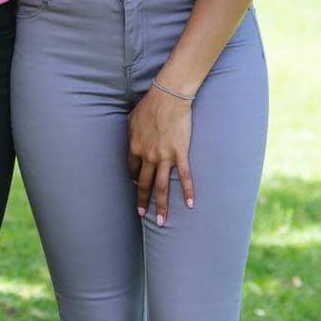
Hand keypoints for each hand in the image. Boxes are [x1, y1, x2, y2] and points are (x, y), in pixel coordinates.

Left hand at [127, 85, 194, 223]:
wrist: (168, 98)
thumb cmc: (149, 105)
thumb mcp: (131, 119)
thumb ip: (130, 133)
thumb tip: (130, 141)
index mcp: (134, 147)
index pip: (131, 170)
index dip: (132, 179)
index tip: (135, 185)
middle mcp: (147, 156)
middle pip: (143, 183)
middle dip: (142, 201)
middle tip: (141, 214)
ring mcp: (164, 157)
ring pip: (161, 187)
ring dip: (161, 206)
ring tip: (161, 222)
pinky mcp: (180, 154)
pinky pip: (184, 177)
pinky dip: (188, 192)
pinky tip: (190, 205)